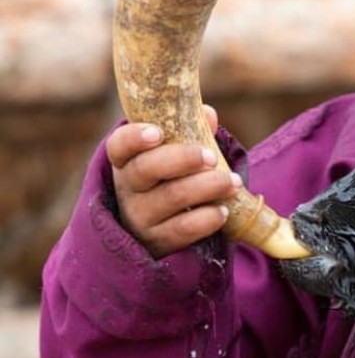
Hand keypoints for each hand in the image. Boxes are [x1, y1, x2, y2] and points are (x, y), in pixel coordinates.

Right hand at [107, 105, 242, 257]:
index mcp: (128, 161)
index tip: (156, 132)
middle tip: (211, 156)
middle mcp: (128, 188)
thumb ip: (190, 132)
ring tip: (233, 182)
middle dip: (182, 159)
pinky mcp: (157, 242)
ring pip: (171, 198)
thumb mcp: (177, 157)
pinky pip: (181, 230)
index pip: (119, 146)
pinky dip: (205, 219)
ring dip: (206, 187)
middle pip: (146, 169)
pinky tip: (223, 212)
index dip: (134, 138)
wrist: (163, 231)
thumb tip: (208, 114)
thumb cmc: (173, 182)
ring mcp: (140, 218)